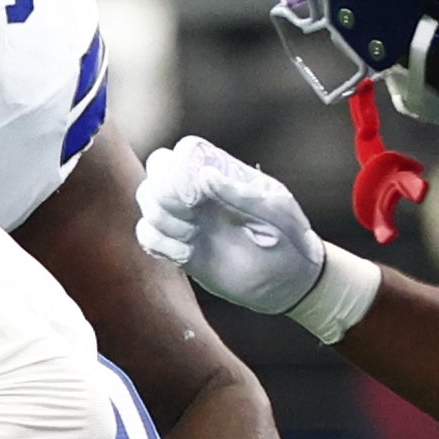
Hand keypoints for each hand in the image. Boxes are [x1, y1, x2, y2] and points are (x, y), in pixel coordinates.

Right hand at [135, 137, 326, 315]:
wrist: (290, 283)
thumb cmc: (290, 239)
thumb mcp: (275, 212)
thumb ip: (240, 194)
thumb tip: (204, 175)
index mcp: (223, 175)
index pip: (180, 154)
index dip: (176, 169)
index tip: (195, 196)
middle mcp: (200, 194)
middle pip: (155, 174)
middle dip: (162, 193)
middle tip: (191, 216)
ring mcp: (188, 221)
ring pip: (147, 203)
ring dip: (161, 218)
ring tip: (191, 237)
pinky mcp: (181, 250)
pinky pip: (148, 237)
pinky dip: (156, 242)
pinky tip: (184, 254)